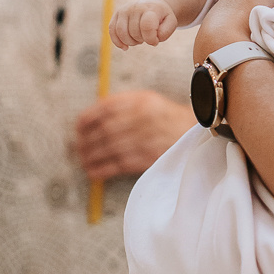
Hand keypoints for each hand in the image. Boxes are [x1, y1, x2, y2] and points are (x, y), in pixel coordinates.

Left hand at [73, 89, 192, 177]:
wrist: (196, 132)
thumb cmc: (166, 117)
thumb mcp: (148, 101)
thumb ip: (123, 105)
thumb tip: (91, 118)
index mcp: (141, 101)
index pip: (105, 108)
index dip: (87, 119)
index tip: (78, 127)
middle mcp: (143, 118)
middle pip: (105, 130)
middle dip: (86, 141)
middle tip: (78, 147)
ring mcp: (146, 139)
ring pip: (109, 148)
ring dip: (91, 157)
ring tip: (83, 160)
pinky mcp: (149, 158)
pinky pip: (119, 165)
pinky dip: (102, 169)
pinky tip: (93, 172)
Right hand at [110, 0, 176, 48]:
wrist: (152, 3)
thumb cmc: (162, 16)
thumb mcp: (171, 22)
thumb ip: (166, 32)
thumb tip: (153, 40)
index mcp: (151, 8)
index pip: (146, 26)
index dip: (150, 38)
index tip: (155, 41)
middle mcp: (136, 7)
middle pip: (134, 32)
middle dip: (142, 40)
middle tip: (147, 37)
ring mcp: (125, 9)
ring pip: (121, 33)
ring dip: (130, 42)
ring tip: (138, 40)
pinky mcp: (117, 13)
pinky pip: (112, 30)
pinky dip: (117, 42)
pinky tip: (125, 47)